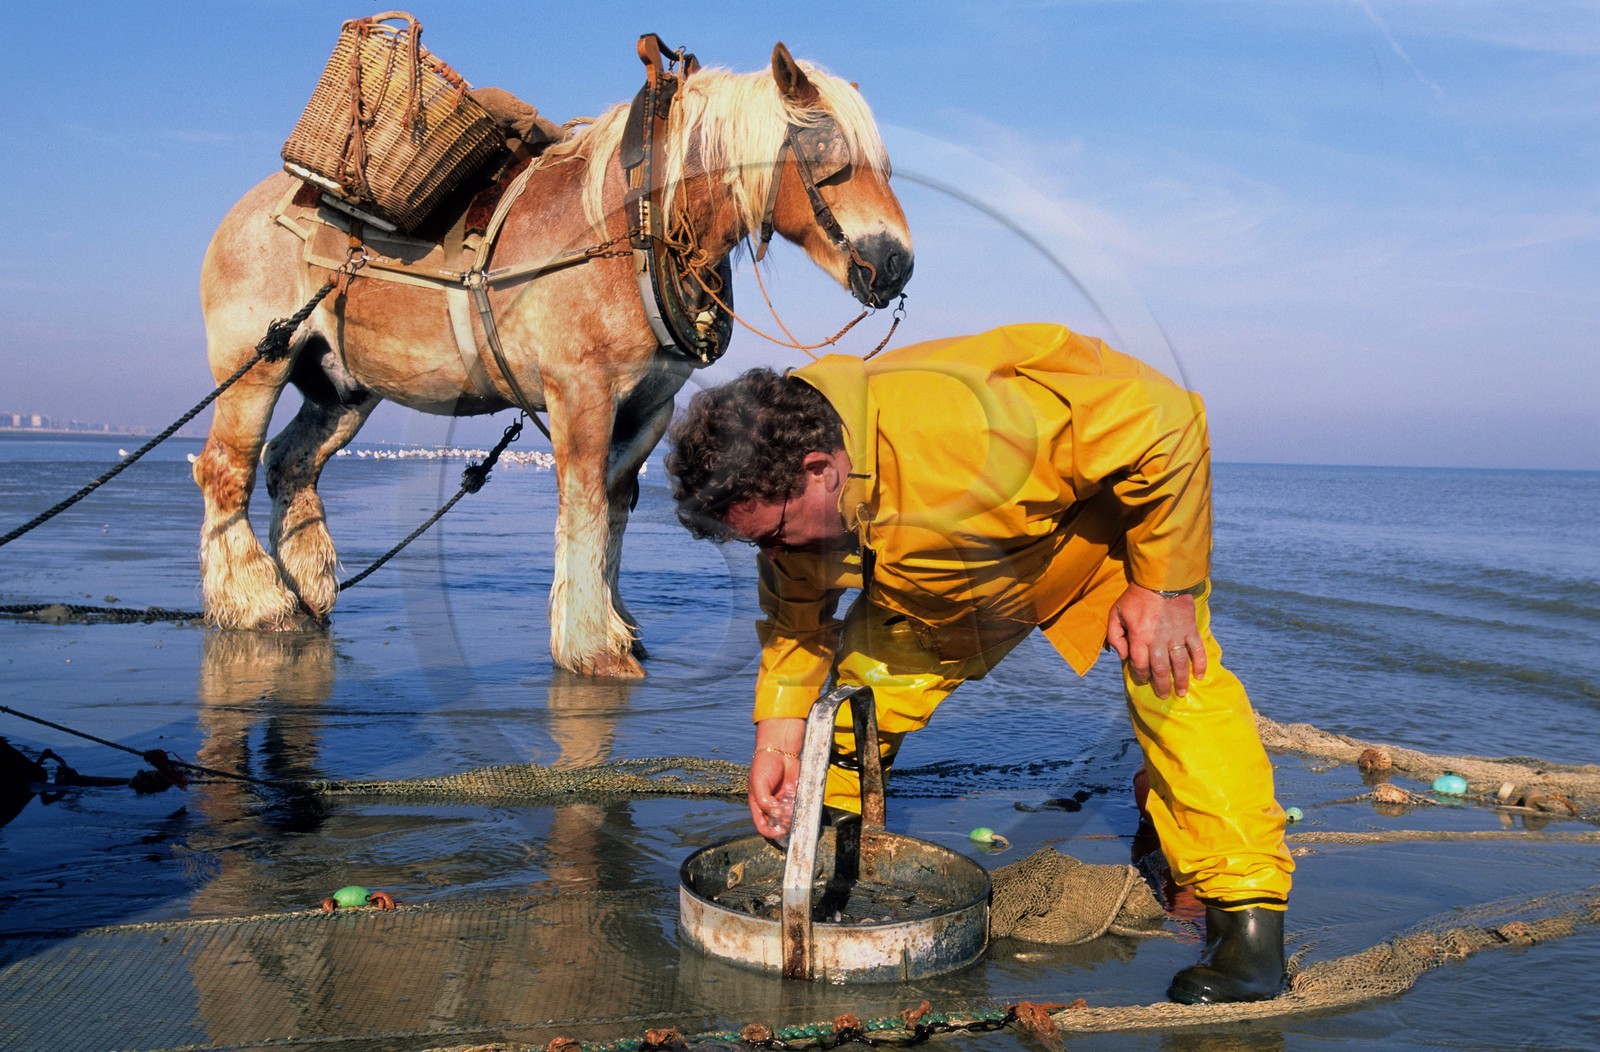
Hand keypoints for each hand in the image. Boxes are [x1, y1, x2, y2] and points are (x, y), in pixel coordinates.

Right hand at [749, 717, 804, 838]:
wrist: (780, 750)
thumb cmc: (764, 765)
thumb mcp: (758, 783)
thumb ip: (763, 801)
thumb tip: (775, 814)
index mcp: (758, 805)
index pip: (762, 826)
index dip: (770, 832)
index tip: (779, 830)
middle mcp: (771, 806)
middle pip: (777, 825)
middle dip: (782, 826)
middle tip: (787, 819)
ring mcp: (783, 802)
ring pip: (789, 819)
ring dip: (791, 819)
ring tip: (792, 810)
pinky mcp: (794, 796)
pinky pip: (797, 808)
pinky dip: (799, 810)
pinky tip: (798, 805)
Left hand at [1107, 584, 1205, 698]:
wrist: (1162, 578)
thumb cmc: (1136, 596)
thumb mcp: (1116, 613)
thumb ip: (1115, 635)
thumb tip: (1123, 656)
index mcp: (1140, 637)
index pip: (1140, 664)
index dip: (1140, 675)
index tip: (1142, 680)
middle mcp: (1159, 640)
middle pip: (1161, 669)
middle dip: (1161, 685)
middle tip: (1163, 696)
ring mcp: (1177, 635)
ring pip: (1180, 664)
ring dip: (1181, 680)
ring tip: (1181, 692)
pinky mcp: (1190, 629)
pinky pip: (1197, 650)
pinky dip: (1200, 664)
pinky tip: (1199, 676)